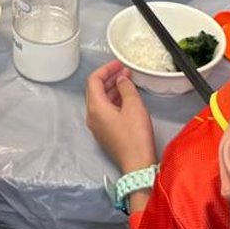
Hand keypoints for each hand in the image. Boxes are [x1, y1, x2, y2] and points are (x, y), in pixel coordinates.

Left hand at [85, 60, 157, 175]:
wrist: (137, 165)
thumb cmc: (135, 137)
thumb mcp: (134, 106)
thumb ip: (126, 87)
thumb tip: (121, 80)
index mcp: (95, 108)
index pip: (94, 80)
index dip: (106, 69)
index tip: (118, 64)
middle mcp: (92, 117)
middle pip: (96, 90)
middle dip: (110, 78)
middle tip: (124, 71)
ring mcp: (98, 126)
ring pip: (101, 101)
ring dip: (113, 89)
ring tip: (128, 82)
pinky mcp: (105, 133)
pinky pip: (106, 111)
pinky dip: (114, 101)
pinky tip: (126, 98)